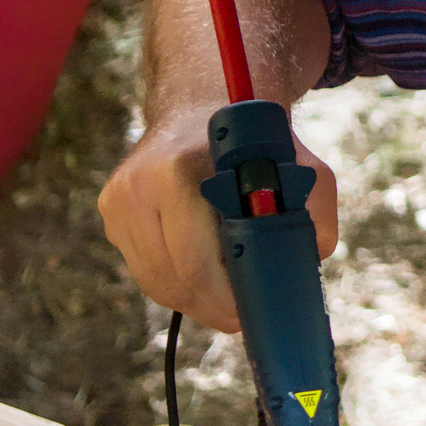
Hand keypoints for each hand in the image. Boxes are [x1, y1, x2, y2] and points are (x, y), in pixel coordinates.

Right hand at [97, 107, 338, 334]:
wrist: (203, 106)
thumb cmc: (256, 145)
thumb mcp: (300, 168)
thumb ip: (315, 214)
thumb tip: (311, 264)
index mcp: (179, 172)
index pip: (194, 264)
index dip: (223, 300)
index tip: (248, 313)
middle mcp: (138, 185)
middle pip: (172, 281)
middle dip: (210, 308)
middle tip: (239, 319)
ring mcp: (118, 200)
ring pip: (154, 282)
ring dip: (191, 300)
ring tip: (223, 302)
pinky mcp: (110, 212)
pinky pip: (143, 268)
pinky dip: (173, 281)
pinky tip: (201, 276)